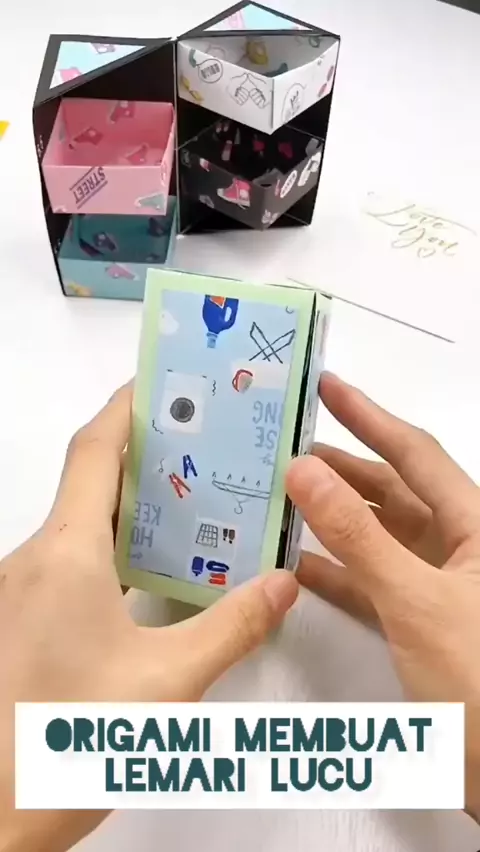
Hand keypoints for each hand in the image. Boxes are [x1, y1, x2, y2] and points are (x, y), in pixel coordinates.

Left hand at [0, 383, 297, 851]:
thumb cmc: (70, 736)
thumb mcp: (167, 683)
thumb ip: (231, 627)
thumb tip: (283, 584)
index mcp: (65, 553)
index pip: (94, 453)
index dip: (126, 409)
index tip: (163, 384)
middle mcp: (35, 558)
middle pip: (89, 482)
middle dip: (144, 456)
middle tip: (205, 441)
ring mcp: (22, 588)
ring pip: (79, 524)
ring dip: (130, 505)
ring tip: (196, 498)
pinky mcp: (21, 617)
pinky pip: (70, 560)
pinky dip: (112, 548)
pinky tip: (155, 570)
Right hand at [286, 373, 479, 821]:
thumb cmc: (479, 676)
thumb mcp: (416, 599)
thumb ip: (357, 536)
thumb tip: (304, 470)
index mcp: (476, 525)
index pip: (415, 454)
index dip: (370, 416)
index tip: (326, 386)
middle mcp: (458, 546)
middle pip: (392, 492)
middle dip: (341, 468)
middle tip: (285, 444)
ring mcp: (437, 584)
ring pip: (376, 538)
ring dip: (330, 520)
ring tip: (277, 496)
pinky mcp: (418, 620)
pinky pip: (369, 582)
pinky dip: (333, 571)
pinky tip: (292, 562)